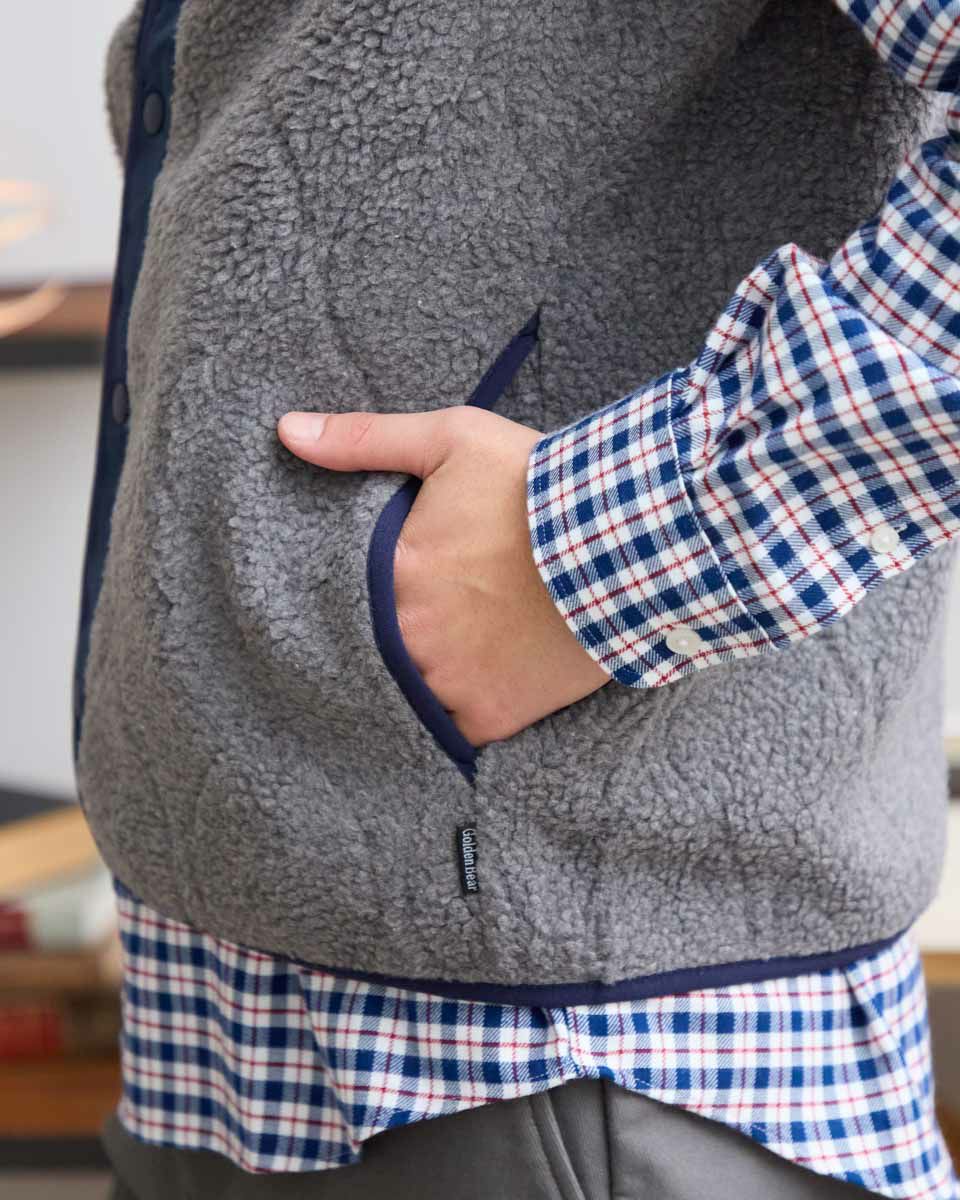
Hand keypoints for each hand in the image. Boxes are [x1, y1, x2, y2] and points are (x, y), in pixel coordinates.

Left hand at [277, 406, 609, 745]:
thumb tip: (286, 430)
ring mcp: (449, 683)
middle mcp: (409, 637)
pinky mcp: (493, 716)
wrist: (630, 537)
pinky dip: (462, 713)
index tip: (393, 586)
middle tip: (435, 617)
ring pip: (413, 691)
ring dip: (427, 675)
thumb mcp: (451, 441)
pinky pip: (457, 731)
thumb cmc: (539, 485)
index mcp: (392, 574)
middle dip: (399, 634)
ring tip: (459, 651)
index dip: (367, 592)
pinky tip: (479, 687)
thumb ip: (364, 439)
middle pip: (379, 647)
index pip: (346, 596)